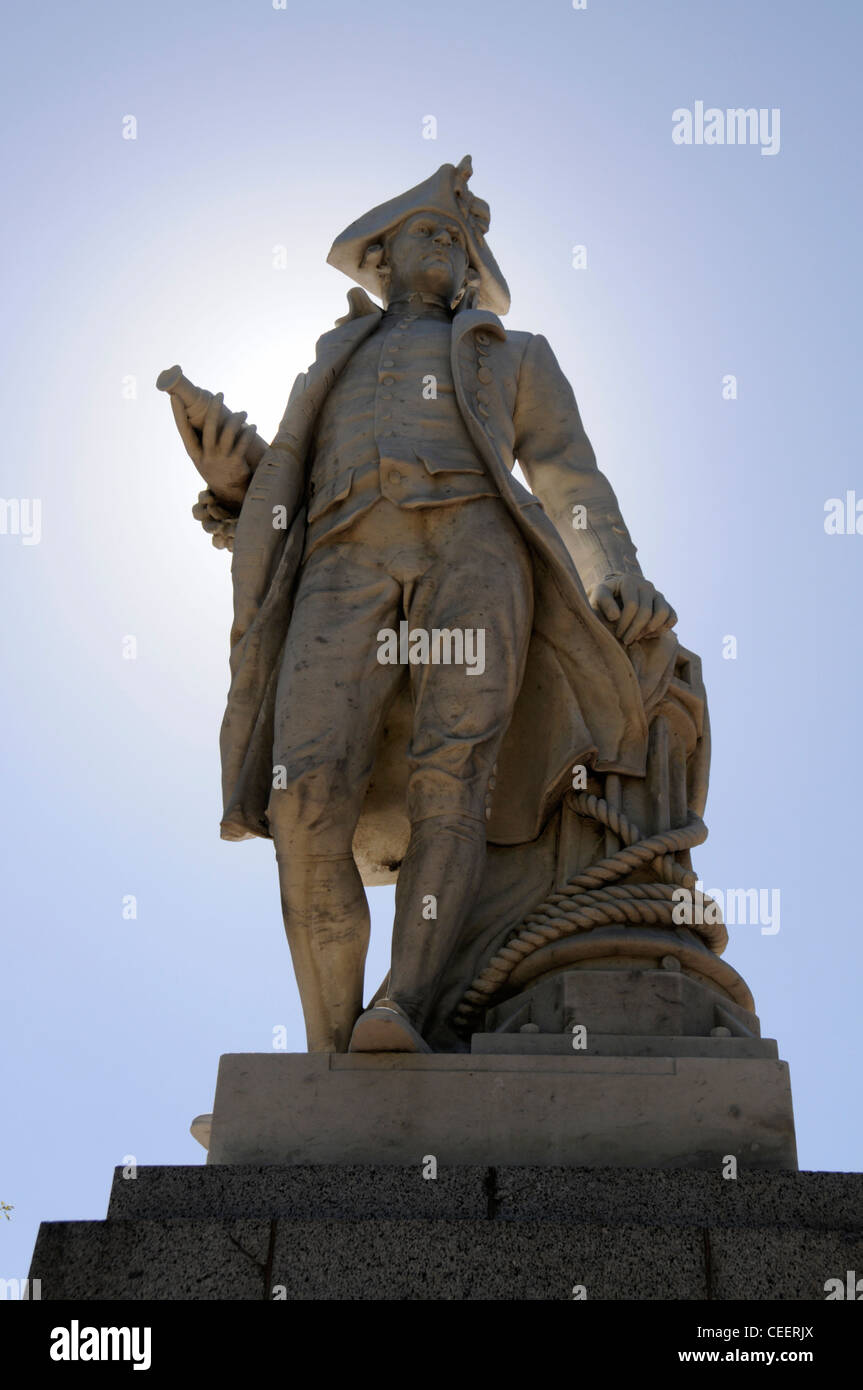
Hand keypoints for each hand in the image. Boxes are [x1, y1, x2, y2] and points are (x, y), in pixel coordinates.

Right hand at [171, 392, 254, 507]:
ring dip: (236, 419)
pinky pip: (242, 443)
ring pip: (228, 433)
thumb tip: (204, 415)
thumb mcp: (203, 457)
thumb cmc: (215, 469)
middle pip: (208, 427)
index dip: (178, 414)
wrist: (229, 493)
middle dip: (214, 409)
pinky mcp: (235, 463)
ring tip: (243, 412)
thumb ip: (202, 440)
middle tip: (219, 394)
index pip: (184, 430)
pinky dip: (248, 432)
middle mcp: (206, 456)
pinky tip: (252, 426)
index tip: (174, 396)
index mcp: (195, 454)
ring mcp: (221, 459)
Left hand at [588, 573, 676, 645]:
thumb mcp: (597, 597)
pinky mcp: (664, 604)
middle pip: (646, 611)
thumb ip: (603, 602)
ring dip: (651, 629)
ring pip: (663, 613)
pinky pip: (672, 617)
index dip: (625, 623)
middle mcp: (646, 585)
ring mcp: (657, 594)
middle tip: (626, 640)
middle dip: (635, 630)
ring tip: (638, 636)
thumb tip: (616, 616)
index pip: (632, 605)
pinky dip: (664, 628)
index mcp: (629, 581)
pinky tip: (648, 634)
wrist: (612, 596)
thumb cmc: (603, 599)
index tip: (617, 634)